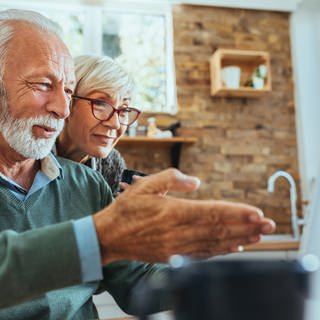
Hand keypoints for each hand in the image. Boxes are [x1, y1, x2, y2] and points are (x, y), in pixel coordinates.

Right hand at [93, 168, 275, 264]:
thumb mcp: (146, 185)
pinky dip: (220, 251)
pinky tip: (234, 248)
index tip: (256, 213)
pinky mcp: (173, 256)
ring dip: (238, 240)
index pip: (212, 213)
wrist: (109, 236)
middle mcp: (179, 231)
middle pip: (219, 230)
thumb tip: (196, 182)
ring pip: (214, 244)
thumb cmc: (126, 209)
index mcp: (173, 212)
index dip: (236, 213)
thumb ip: (172, 179)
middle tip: (269, 225)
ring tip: (258, 236)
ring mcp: (177, 247)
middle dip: (246, 227)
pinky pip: (202, 254)